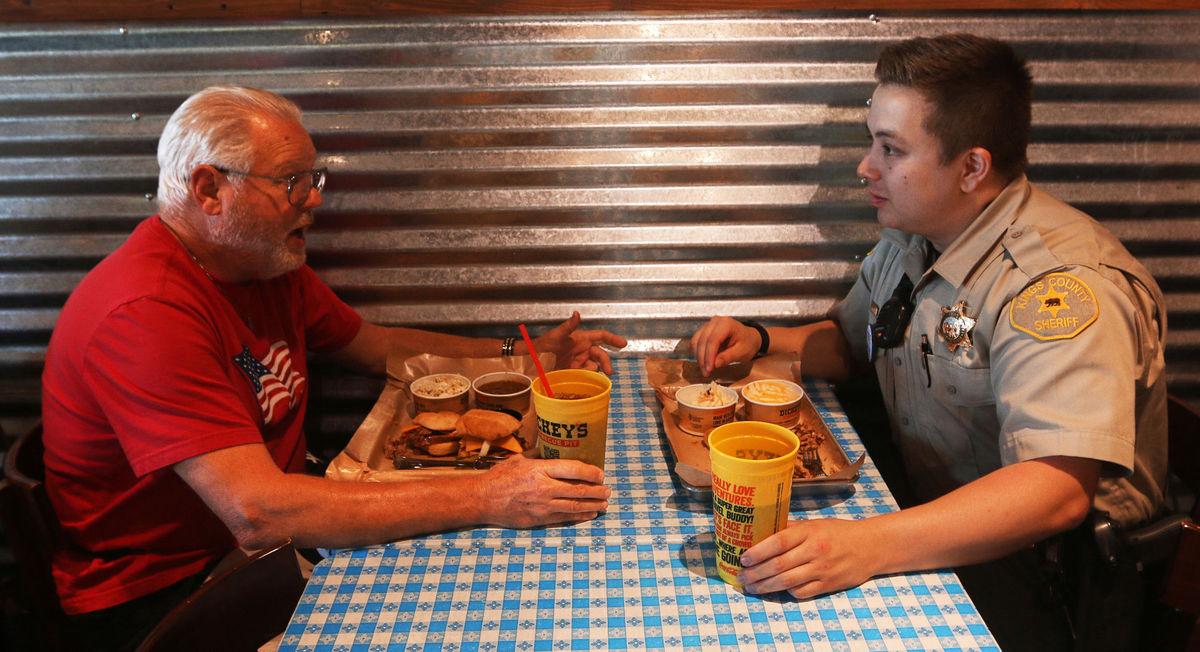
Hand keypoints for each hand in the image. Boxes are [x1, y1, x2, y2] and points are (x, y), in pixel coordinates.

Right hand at [478, 455, 610, 528]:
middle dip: (597, 491)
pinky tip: (589, 514)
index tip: (601, 473)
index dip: (591, 472)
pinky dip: (579, 516)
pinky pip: (564, 518)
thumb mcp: (520, 460)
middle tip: (608, 490)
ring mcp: (542, 506)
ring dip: (592, 505)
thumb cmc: (500, 477)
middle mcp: (544, 488)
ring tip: (604, 504)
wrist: (483, 500)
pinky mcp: (539, 519)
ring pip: (574, 506)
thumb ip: (539, 457)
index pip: (573, 469)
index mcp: (540, 470)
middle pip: (578, 490)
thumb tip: (556, 452)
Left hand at [533, 311, 627, 373]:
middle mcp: (583, 349)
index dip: (613, 339)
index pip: (601, 336)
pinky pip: (586, 375)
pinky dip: (586, 377)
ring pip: (595, 366)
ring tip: (584, 373)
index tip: (624, 344)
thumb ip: (568, 326)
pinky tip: (579, 377)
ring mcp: (580, 361)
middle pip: (601, 355)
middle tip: (609, 372)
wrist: (534, 361)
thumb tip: (577, 313)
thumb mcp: (557, 336)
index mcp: (582, 338)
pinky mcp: (576, 372)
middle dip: (607, 362)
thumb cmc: (545, 345)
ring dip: (594, 371)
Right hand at [690, 316, 759, 375]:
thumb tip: (715, 364)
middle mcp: (715, 321)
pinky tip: (703, 362)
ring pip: (696, 341)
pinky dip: (697, 353)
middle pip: (702, 341)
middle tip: (706, 373)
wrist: (749, 338)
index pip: (713, 340)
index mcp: (726, 324)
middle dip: (702, 359)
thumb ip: (728, 357)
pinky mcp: (704, 331)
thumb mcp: (742, 352)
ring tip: (705, 369)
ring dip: (698, 357)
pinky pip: (695, 342)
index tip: (709, 369)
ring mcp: (708, 325)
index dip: (709, 356)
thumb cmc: (748, 343)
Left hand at [738, 518, 881, 598]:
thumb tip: (762, 530)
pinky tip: (778, 589)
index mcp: (809, 532)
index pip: (778, 542)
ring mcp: (822, 570)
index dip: (758, 552)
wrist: (870, 546)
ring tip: (752, 587)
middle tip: (741, 577)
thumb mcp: (814, 524)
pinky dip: (787, 592)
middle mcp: (814, 550)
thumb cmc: (838, 532)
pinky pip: (802, 592)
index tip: (743, 559)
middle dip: (756, 573)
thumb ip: (790, 528)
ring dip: (766, 587)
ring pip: (787, 582)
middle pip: (779, 565)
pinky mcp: (828, 585)